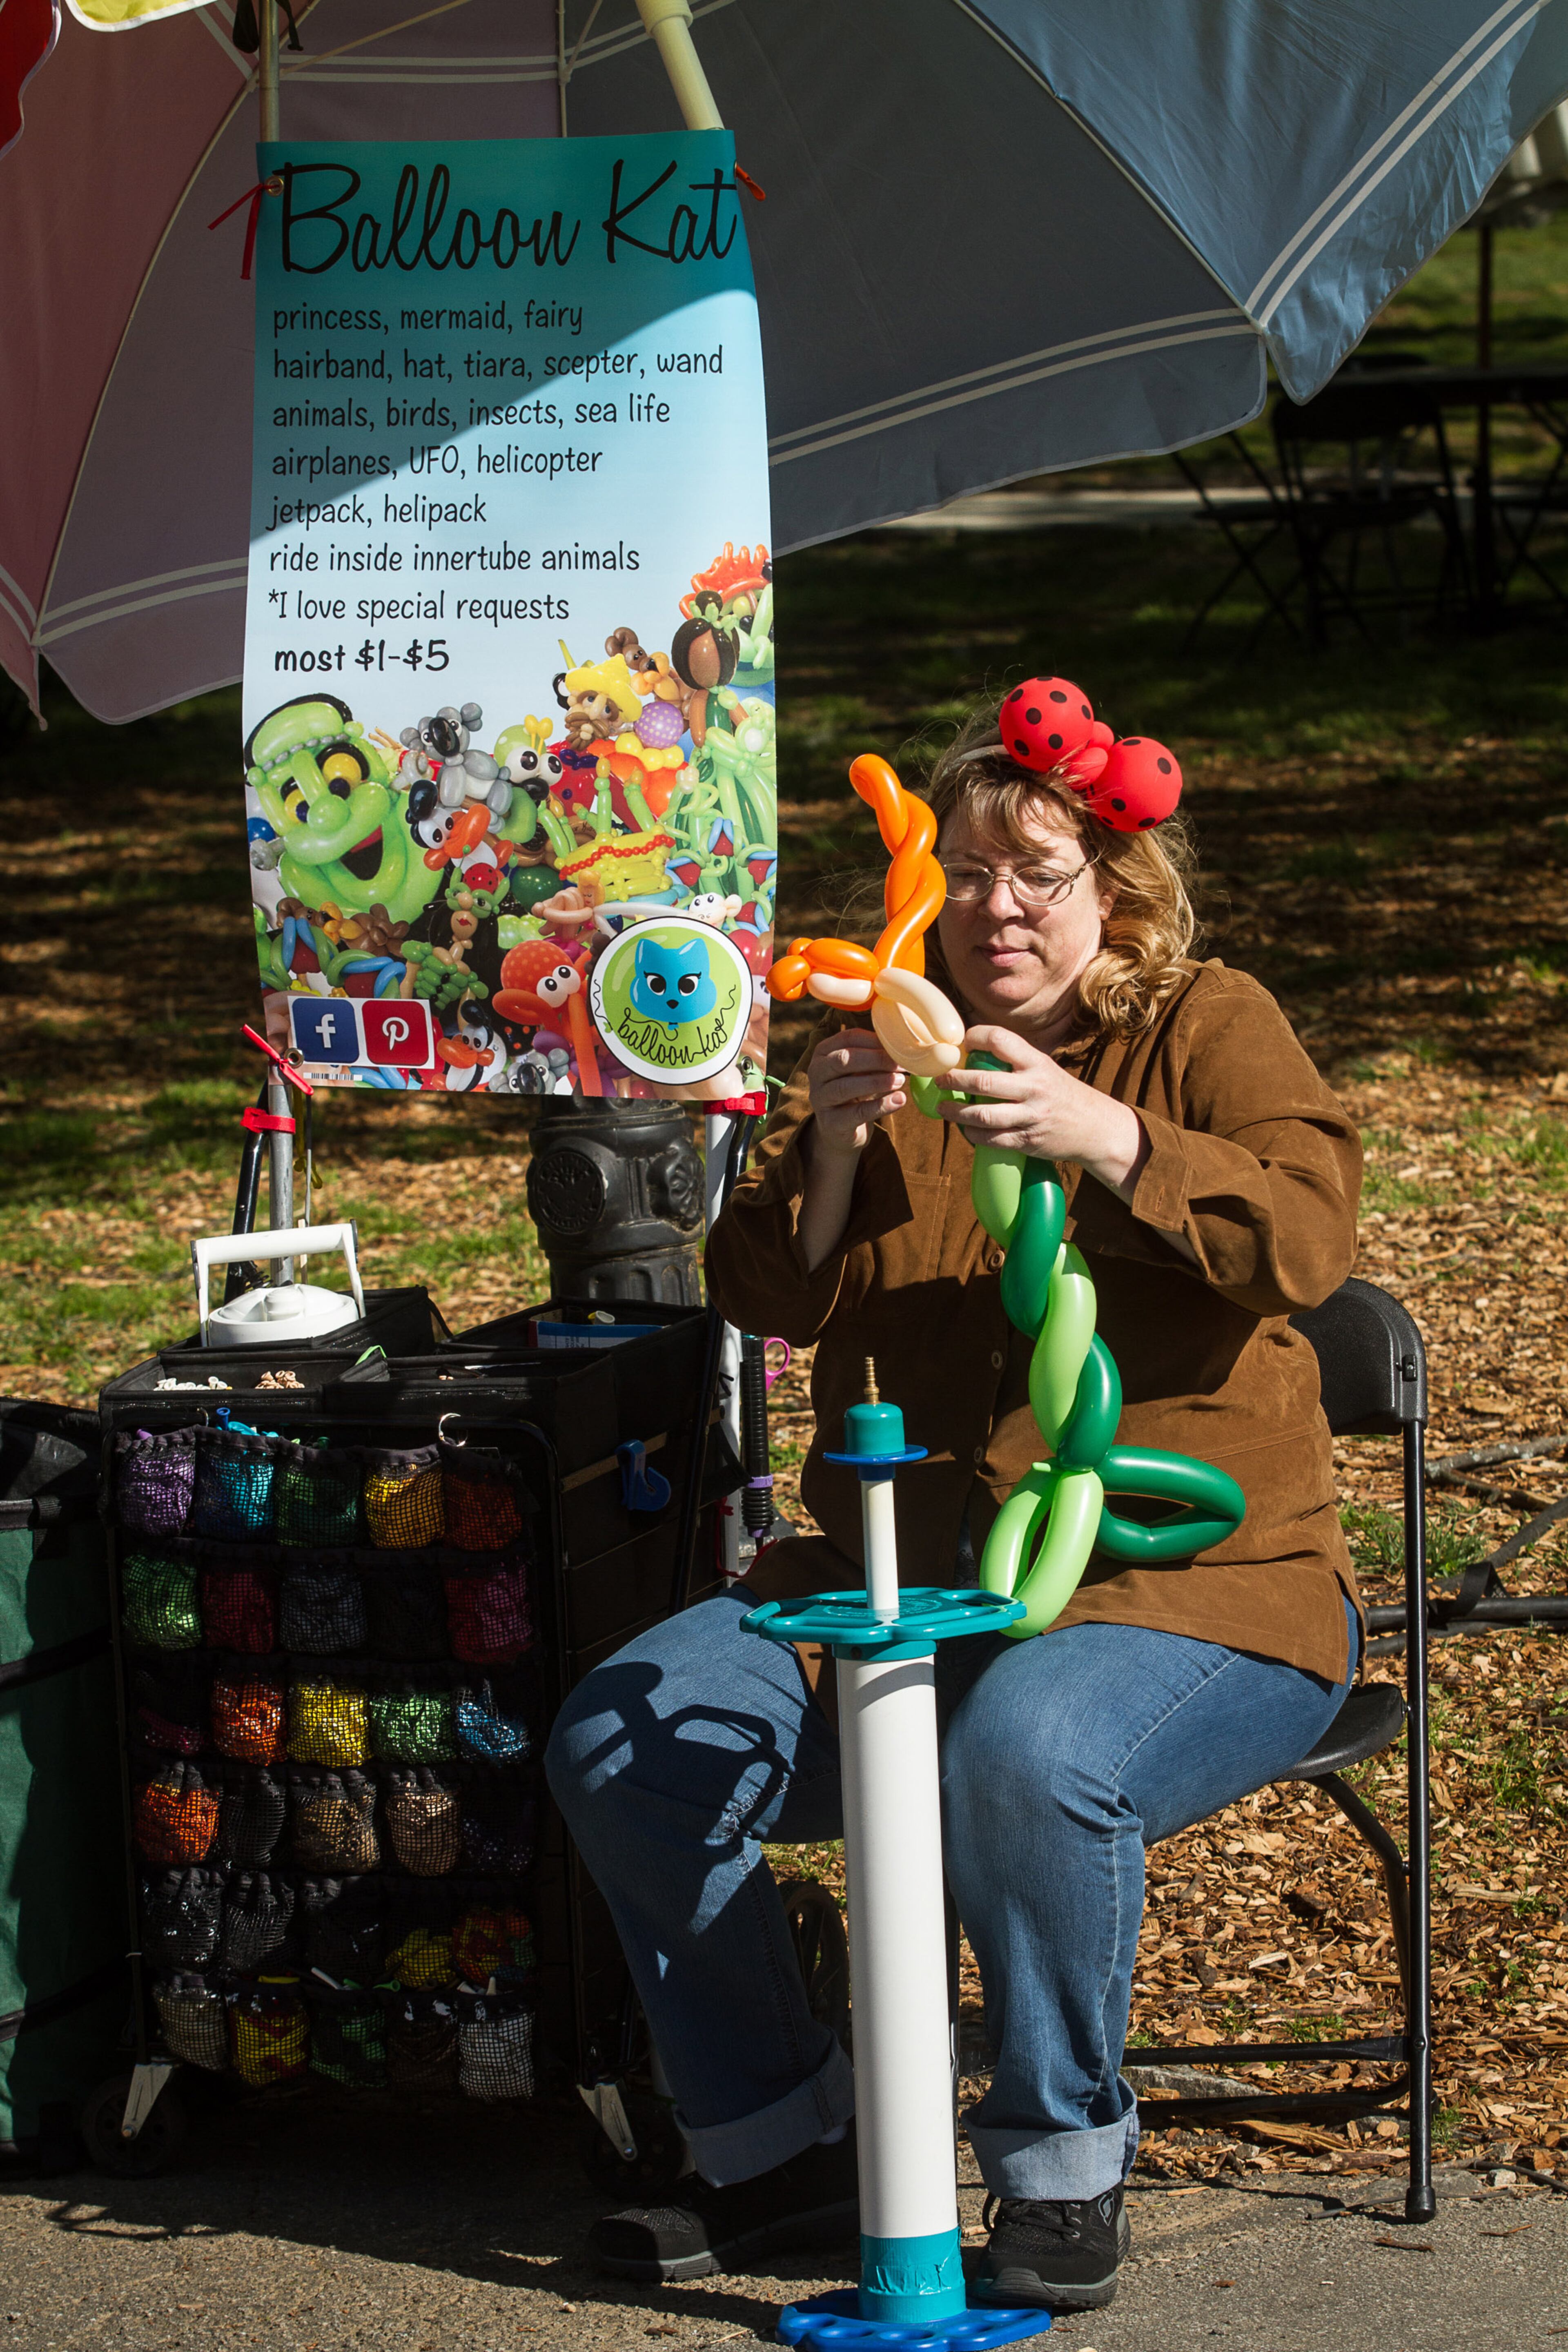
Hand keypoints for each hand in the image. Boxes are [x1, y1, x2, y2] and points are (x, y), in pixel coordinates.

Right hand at [807, 1027, 906, 1158]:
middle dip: (875, 1060)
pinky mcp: (831, 1122)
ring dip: (877, 1082)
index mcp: (824, 1052)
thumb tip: (903, 1048)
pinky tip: (899, 1100)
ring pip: (846, 1087)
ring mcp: (820, 1098)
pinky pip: (857, 1112)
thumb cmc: (854, 1092)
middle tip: (900, 1064)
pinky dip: (881, 1105)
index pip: (848, 1038)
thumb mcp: (860, 1071)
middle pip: (843, 1060)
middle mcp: (816, 1073)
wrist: (839, 1129)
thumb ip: (874, 1057)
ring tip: (901, 1080)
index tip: (899, 1046)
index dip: (875, 1041)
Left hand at [940, 1024, 1148, 1194]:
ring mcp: (1031, 1116)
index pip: (999, 1039)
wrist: (1096, 1128)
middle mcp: (1034, 1087)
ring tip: (943, 1107)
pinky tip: (965, 1129)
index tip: (960, 1044)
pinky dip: (972, 1134)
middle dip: (954, 1080)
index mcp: (1037, 1063)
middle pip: (983, 1081)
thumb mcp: (1045, 1068)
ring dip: (956, 1111)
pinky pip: (991, 1139)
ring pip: (982, 1115)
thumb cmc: (1062, 1094)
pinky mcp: (1028, 1141)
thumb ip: (1015, 1061)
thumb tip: (973, 1052)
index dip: (974, 1037)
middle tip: (940, 1080)